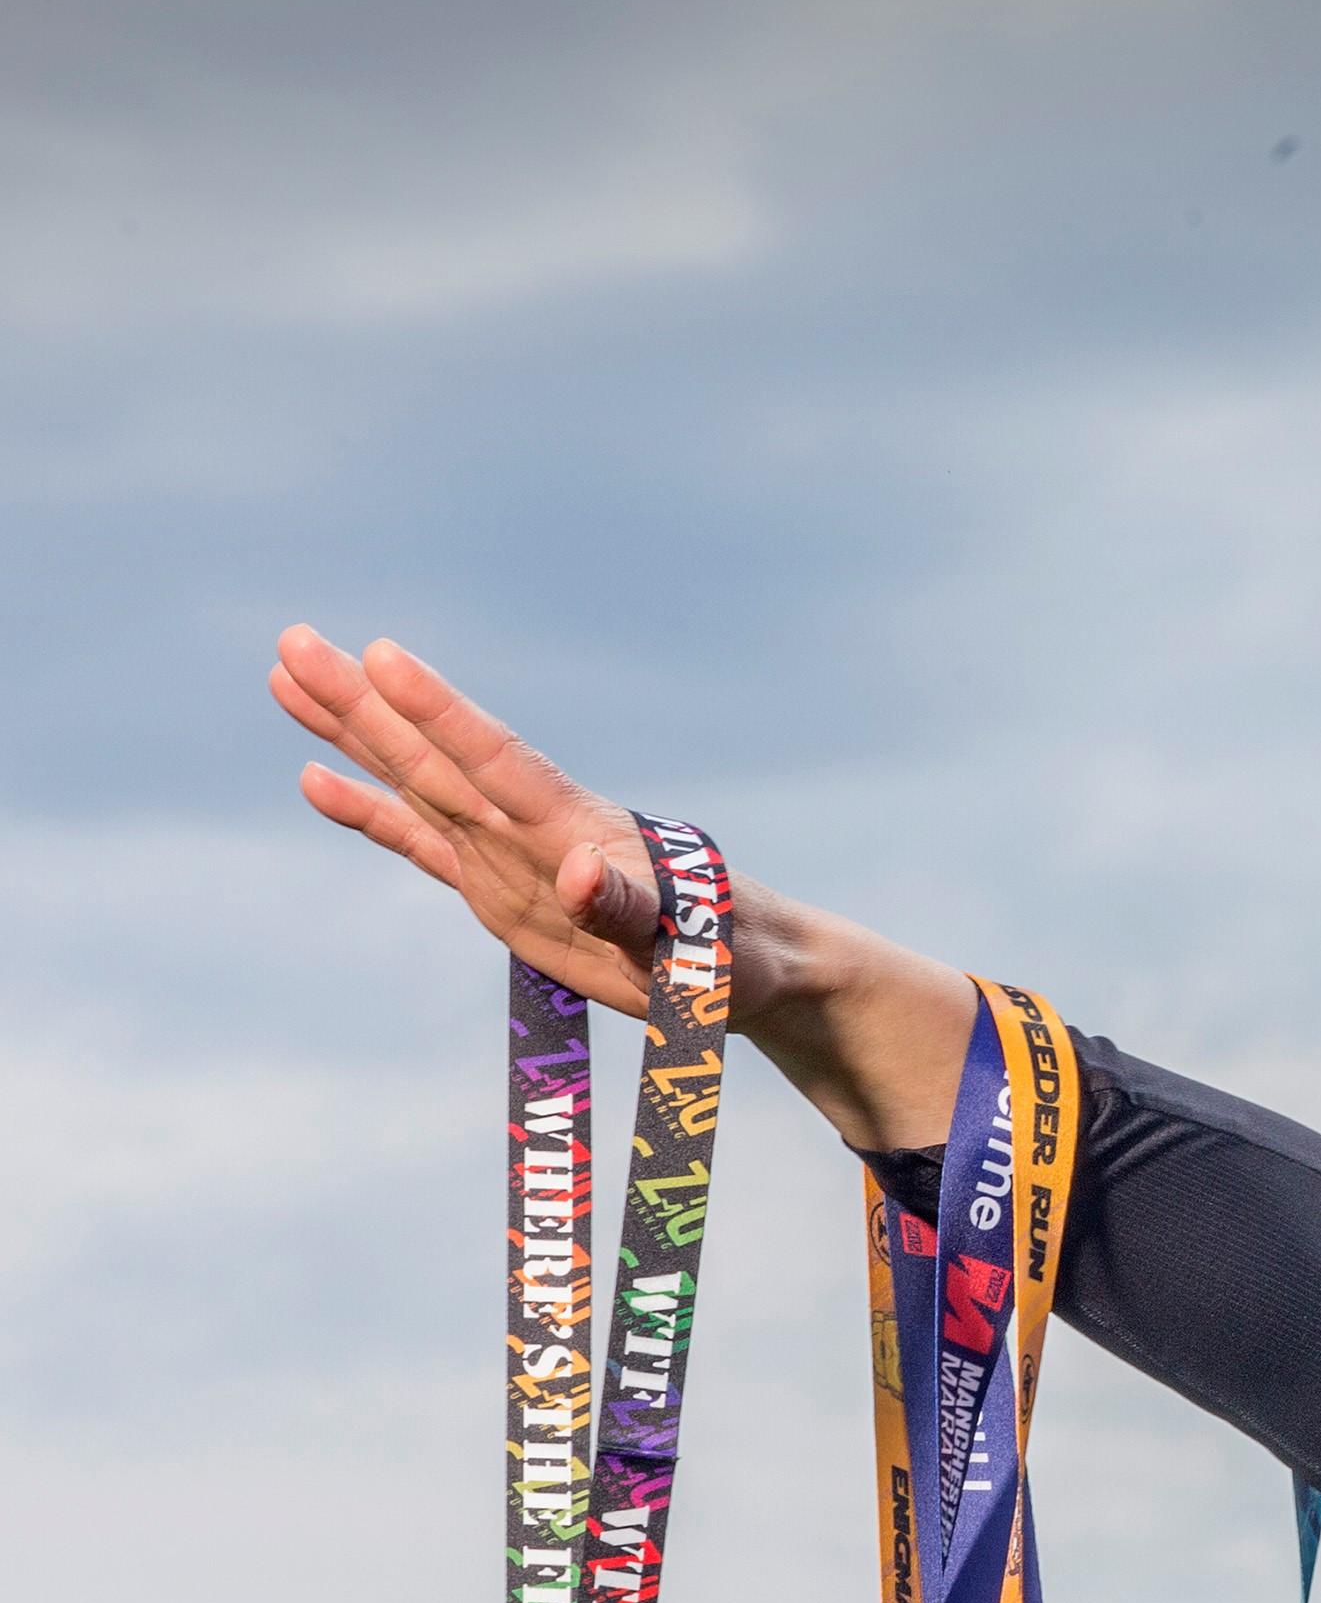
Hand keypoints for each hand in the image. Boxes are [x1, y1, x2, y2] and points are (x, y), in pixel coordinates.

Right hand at [271, 627, 976, 1146]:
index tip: (382, 656)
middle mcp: (535, 830)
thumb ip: (632, 906)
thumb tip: (576, 873)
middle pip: (437, 756)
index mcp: (579, 832)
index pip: (500, 761)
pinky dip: (371, 814)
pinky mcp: (504, 889)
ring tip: (286, 673)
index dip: (442, 713)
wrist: (753, 965)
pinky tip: (315, 780)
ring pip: (417, 782)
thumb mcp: (695, 943)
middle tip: (294, 637)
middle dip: (365, 703)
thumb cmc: (735, 955)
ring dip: (354, 732)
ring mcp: (513, 854)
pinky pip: (424, 845)